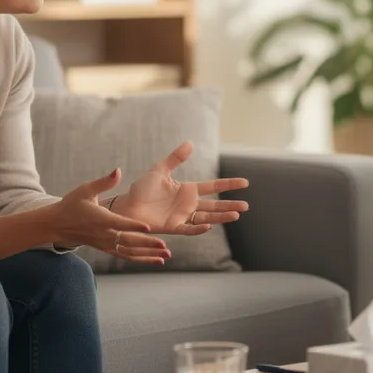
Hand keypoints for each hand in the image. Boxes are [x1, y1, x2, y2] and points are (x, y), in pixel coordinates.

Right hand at [42, 168, 172, 263]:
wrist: (56, 224)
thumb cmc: (71, 204)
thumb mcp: (86, 189)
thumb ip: (104, 182)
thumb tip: (118, 171)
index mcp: (101, 219)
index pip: (120, 223)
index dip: (134, 225)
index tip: (149, 227)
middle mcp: (104, 234)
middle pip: (128, 241)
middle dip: (147, 244)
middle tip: (165, 246)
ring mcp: (105, 243)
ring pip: (129, 252)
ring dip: (148, 255)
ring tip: (165, 256)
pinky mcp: (106, 248)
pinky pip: (125, 256)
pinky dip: (140, 259)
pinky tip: (154, 260)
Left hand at [111, 142, 250, 234]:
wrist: (126, 206)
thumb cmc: (141, 189)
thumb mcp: (159, 170)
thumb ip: (175, 158)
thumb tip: (190, 143)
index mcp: (187, 189)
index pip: (213, 186)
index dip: (228, 184)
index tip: (245, 182)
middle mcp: (188, 204)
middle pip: (214, 204)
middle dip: (230, 205)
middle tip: (247, 205)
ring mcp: (182, 216)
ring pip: (207, 217)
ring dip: (221, 217)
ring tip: (236, 215)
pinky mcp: (173, 227)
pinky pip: (189, 228)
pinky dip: (199, 228)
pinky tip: (209, 225)